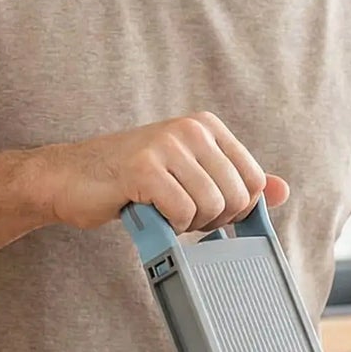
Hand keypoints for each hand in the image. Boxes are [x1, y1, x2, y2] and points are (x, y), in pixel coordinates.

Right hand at [39, 112, 288, 232]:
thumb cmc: (130, 181)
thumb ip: (235, 180)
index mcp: (206, 127)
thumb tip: (282, 191)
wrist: (68, 178)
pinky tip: (150, 212)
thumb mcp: (189, 175)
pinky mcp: (143, 168)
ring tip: (163, 212)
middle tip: (181, 215)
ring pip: (211, 205)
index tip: (209, 211)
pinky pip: (182, 212)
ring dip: (189, 224)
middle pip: (236, 196)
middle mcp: (190, 129)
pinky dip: (169, 224)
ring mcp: (166, 145)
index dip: (237, 209)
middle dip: (213, 220)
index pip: (253, 180)